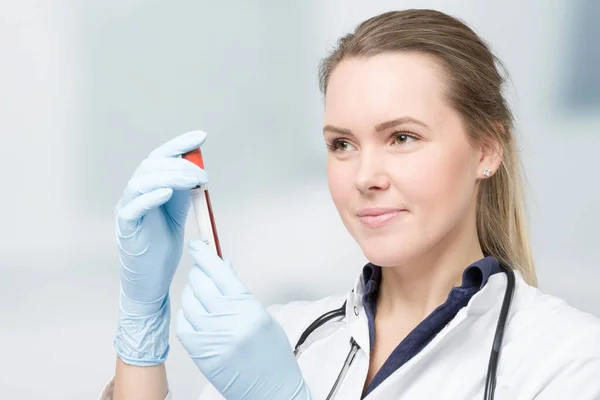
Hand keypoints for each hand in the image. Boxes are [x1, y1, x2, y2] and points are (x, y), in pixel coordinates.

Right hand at [114, 131, 208, 365]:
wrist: (151, 279)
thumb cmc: (164, 245)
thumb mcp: (178, 212)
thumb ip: (184, 191)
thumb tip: (198, 169)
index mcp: (148, 187)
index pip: (159, 157)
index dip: (179, 144)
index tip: (201, 135)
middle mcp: (135, 194)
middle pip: (151, 165)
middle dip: (179, 164)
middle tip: (203, 174)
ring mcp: (128, 210)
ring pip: (140, 181)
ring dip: (169, 176)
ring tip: (192, 181)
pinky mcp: (126, 229)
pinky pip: (133, 208)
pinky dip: (148, 197)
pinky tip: (166, 193)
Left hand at [176, 240, 311, 399]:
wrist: (270, 390)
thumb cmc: (272, 357)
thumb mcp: (262, 317)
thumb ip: (240, 292)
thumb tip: (224, 268)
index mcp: (248, 308)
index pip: (220, 272)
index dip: (205, 255)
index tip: (197, 246)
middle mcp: (229, 321)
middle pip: (201, 283)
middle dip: (199, 273)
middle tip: (201, 271)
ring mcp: (212, 338)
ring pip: (189, 302)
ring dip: (192, 294)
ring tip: (201, 296)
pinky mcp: (200, 353)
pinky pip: (184, 324)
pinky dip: (187, 315)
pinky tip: (196, 315)